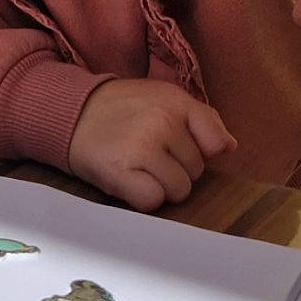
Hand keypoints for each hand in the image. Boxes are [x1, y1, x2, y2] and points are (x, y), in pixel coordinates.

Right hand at [69, 78, 236, 213]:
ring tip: (138, 167)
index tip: (177, 147)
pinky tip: (129, 180)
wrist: (71, 112)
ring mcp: (141, 147)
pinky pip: (153, 201)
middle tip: (147, 153)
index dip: (200, 151)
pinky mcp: (120, 172)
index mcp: (176, 101)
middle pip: (196, 172)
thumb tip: (229, 147)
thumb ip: (202, 120)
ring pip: (179, 190)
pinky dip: (142, 197)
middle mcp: (161, 122)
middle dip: (176, 168)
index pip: (215, 142)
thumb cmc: (121, 110)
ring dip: (161, 186)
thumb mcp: (164, 99)